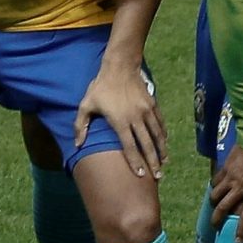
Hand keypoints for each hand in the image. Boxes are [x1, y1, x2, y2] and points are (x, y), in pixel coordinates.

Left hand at [75, 61, 165, 177]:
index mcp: (120, 121)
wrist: (120, 66)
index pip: (129, 146)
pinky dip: (163, 134)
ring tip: (165, 163)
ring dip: (161, 150)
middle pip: (146, 145)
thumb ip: (81, 125)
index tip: (140, 174)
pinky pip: (160, 123)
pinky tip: (165, 142)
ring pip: (156, 135)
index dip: (135, 162)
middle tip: (158, 176)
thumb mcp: (86, 104)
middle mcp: (136, 118)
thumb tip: (77, 144)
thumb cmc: (101, 87)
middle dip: (153, 162)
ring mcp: (146, 111)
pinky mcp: (153, 104)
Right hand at [209, 142, 242, 236]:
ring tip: (216, 209)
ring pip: (215, 195)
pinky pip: (215, 181)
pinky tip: (217, 190)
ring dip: (214, 205)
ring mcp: (230, 177)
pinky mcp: (225, 167)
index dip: (241, 231)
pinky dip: (214, 188)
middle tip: (217, 228)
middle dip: (218, 221)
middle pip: (223, 208)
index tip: (238, 242)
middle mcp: (240, 187)